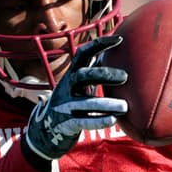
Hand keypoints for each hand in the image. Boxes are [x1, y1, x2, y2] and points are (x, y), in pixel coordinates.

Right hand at [24, 36, 127, 160]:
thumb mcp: (80, 85)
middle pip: (83, 75)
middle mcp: (66, 87)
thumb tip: (119, 53)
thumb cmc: (72, 102)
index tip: (119, 39)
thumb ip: (95, 70)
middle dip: (103, 74)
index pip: (83, 54)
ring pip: (85, 102)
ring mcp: (64, 106)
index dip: (99, 44)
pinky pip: (82, 121)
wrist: (46, 131)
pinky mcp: (66, 124)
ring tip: (124, 106)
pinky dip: (97, 121)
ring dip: (106, 104)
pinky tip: (112, 120)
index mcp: (72, 74)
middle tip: (125, 76)